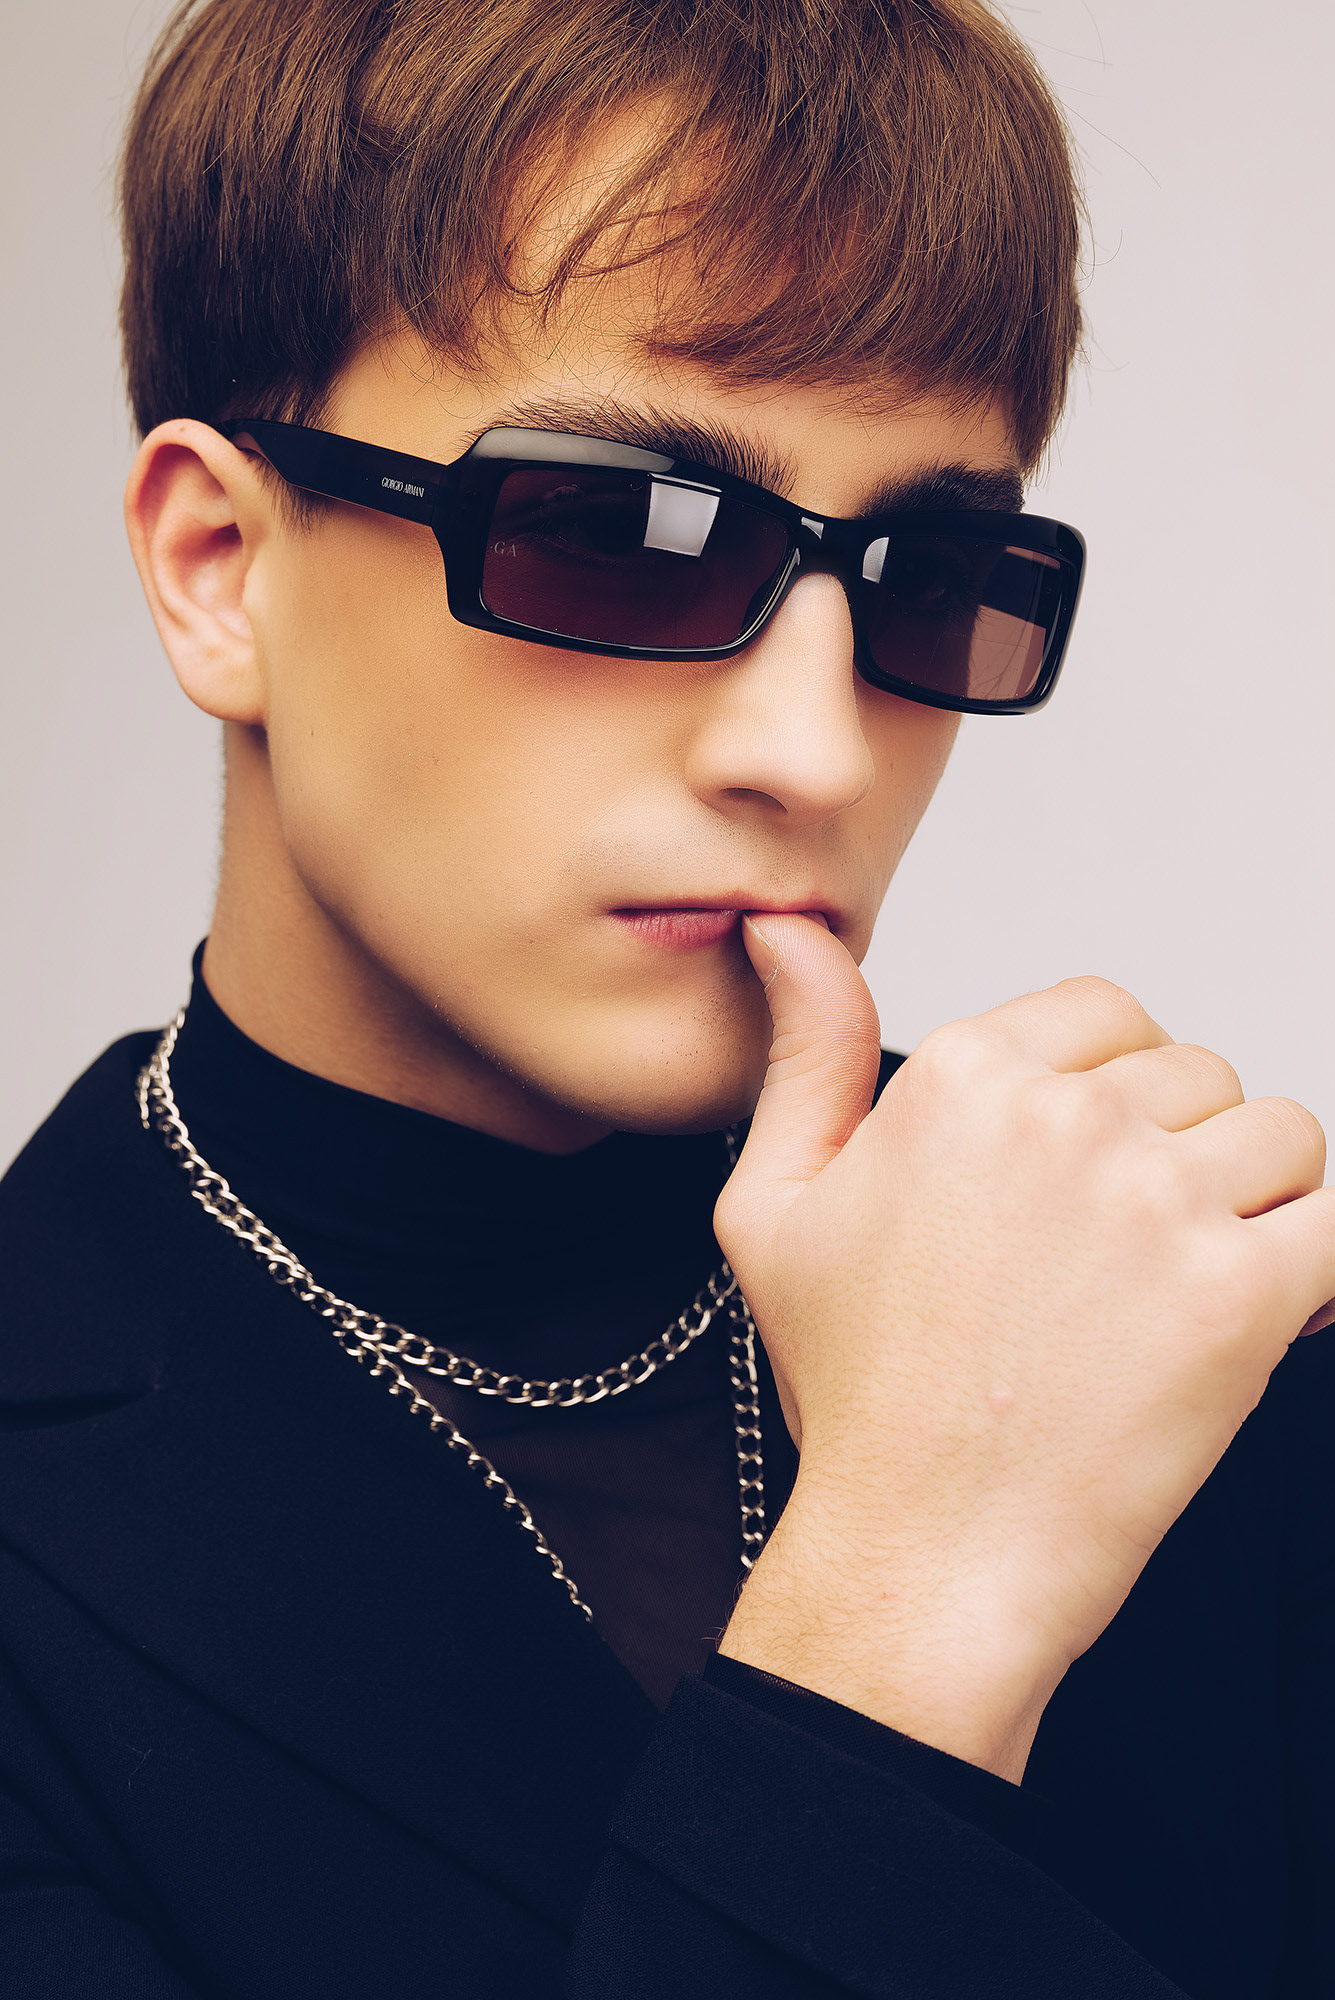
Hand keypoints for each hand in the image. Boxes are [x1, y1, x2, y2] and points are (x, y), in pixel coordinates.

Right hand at [715, 915, 1334, 1781]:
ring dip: (1251, 1206)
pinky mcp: (1240, 1293)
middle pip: (1196, 1072)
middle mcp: (1063, 1118)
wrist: (925, 1550)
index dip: (1109, 1093)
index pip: (1106, 1011)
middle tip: (1117, 1260)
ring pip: (1279, 1136)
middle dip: (1178, 1154)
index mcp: (961, 1076)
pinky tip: (1260, 1311)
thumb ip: (809, 1052)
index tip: (1086, 1178)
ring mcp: (1157, 1201)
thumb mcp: (776, 1203)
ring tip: (1179, 1289)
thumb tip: (793, 935)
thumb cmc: (858, 1389)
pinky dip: (1314, 1266)